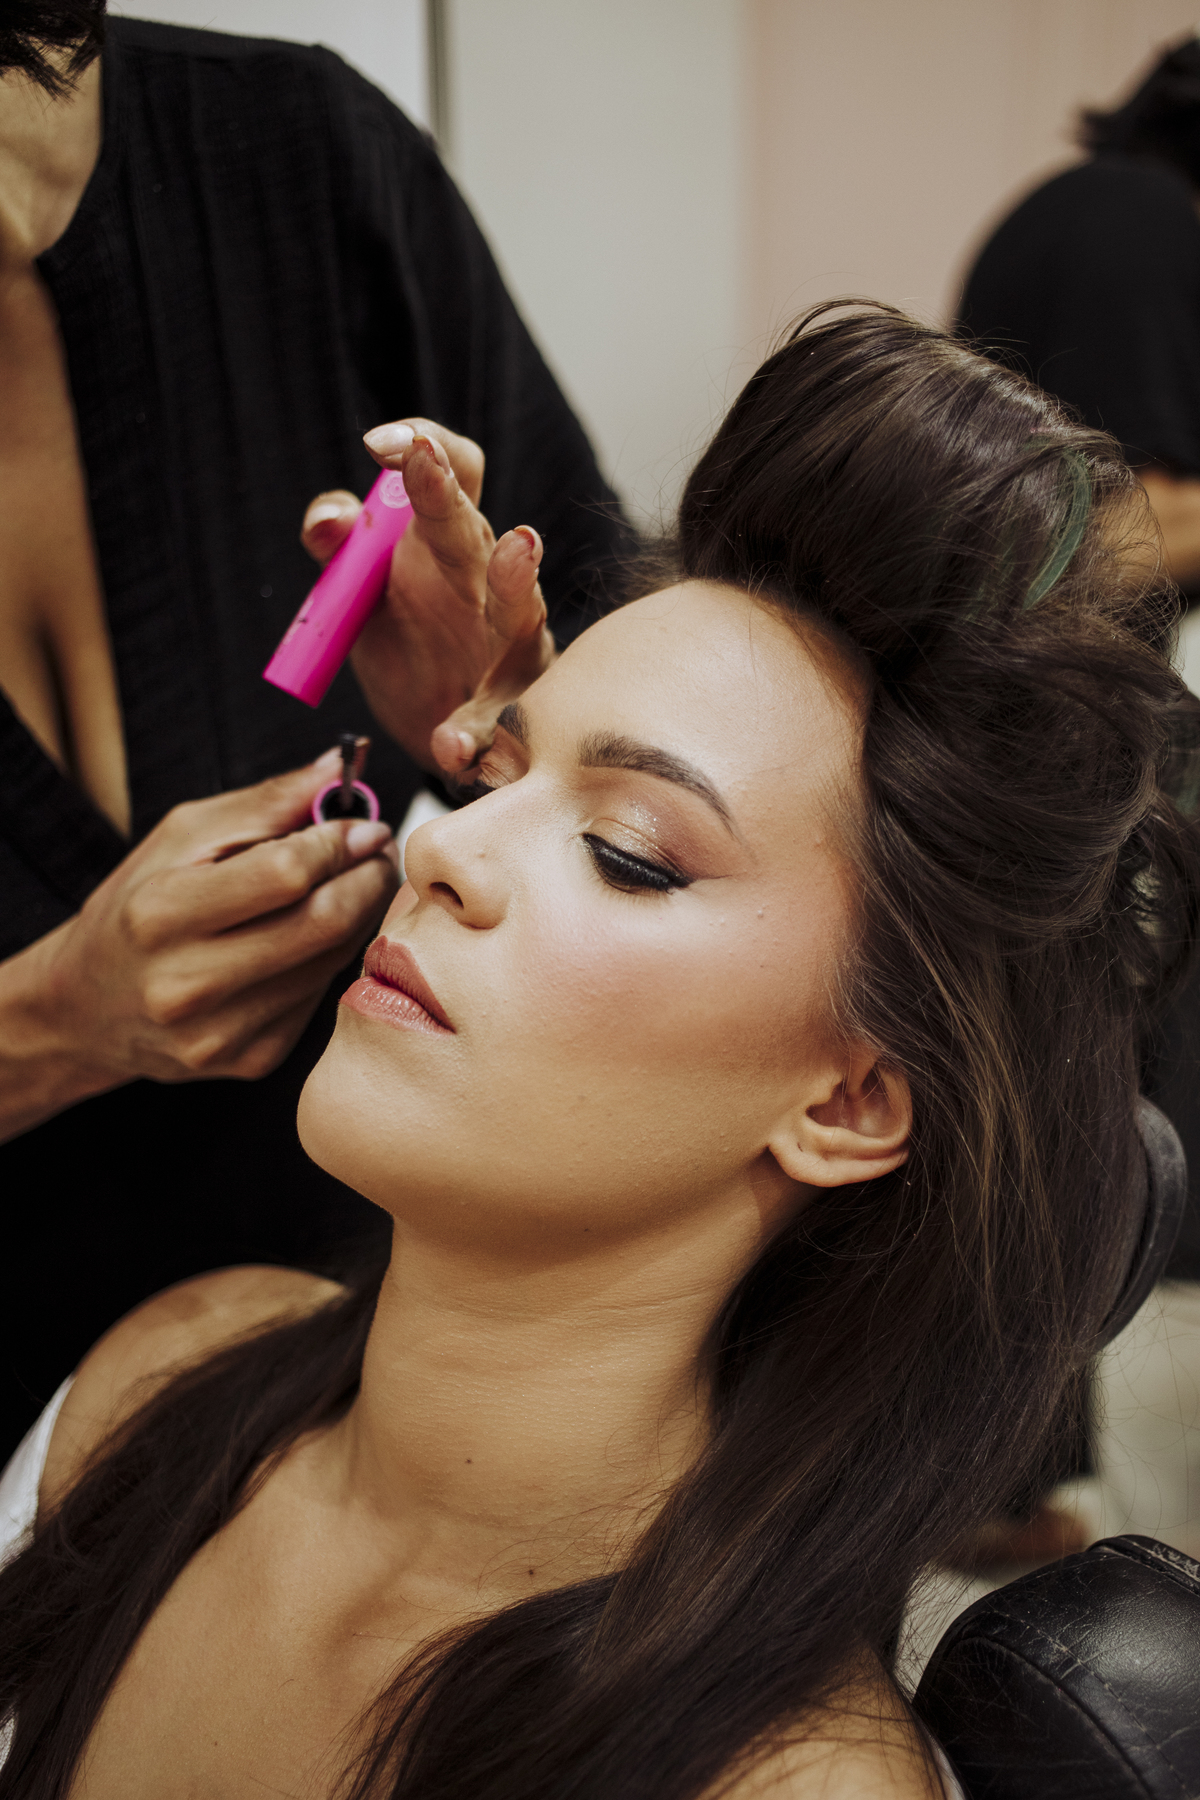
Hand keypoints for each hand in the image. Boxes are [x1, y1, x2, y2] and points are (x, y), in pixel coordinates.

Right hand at [0, 751, 397, 1140]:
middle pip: (322, 922)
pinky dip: (330, 958)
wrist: (86, 1010)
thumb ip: (265, 803)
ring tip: (353, 887)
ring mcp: (221, 1033)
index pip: (285, 873)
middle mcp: (187, 983)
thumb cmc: (136, 908)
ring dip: (359, 916)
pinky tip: (315, 938)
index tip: (363, 824)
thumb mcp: (180, 839)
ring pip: (331, 961)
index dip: (338, 842)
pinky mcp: (250, 1060)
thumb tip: (340, 767)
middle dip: (367, 878)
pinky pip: (320, 997)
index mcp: (160, 914)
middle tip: (376, 854)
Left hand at [301, 420, 554, 777]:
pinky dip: (474, 733)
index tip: (379, 443)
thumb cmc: (413, 643)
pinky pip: (497, 720)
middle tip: (424, 459)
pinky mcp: (511, 711)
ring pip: (520, 607)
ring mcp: (510, 645)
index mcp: (450, 543)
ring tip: (518, 547)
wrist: (439, 730)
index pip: (453, 468)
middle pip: (473, 525)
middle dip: (447, 492)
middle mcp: (487, 582)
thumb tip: (329, 520)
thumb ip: (342, 549)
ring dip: (515, 578)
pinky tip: (450, 746)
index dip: (423, 444)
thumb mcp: (364, 593)